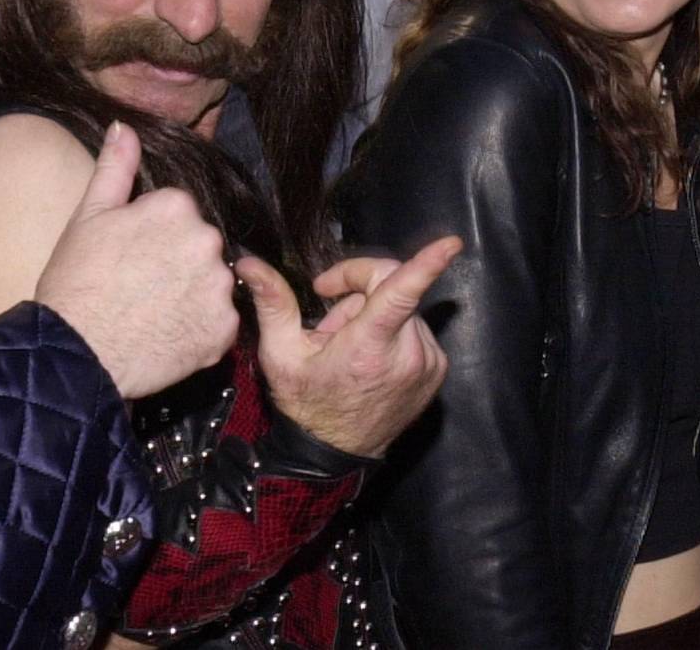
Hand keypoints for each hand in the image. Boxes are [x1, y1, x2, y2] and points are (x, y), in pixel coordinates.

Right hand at [35, 122, 238, 397]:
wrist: (76, 352)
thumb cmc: (76, 282)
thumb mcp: (88, 216)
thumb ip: (115, 167)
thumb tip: (124, 126)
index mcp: (176, 207)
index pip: (178, 212)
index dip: (152, 236)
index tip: (130, 256)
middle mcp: (206, 241)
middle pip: (200, 246)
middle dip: (177, 262)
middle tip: (139, 286)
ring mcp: (218, 287)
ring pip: (212, 283)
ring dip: (191, 295)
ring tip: (152, 313)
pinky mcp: (223, 330)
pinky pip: (218, 323)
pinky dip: (199, 330)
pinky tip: (166, 335)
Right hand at [236, 236, 459, 457]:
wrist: (334, 455)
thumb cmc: (305, 402)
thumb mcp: (280, 354)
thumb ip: (272, 302)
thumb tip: (249, 263)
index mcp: (368, 347)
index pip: (401, 294)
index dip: (426, 264)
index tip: (450, 244)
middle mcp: (407, 354)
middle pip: (392, 286)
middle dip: (359, 290)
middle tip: (330, 322)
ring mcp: (428, 363)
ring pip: (405, 306)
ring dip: (376, 313)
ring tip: (350, 346)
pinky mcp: (437, 369)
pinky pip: (416, 328)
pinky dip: (395, 332)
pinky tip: (372, 357)